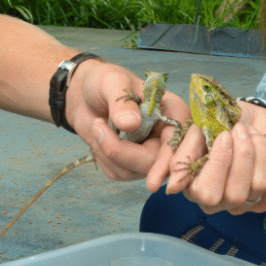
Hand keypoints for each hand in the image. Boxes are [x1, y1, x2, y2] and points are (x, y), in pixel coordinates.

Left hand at [64, 60, 188, 180]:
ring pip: (135, 172)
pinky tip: (100, 138)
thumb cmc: (105, 82)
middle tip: (96, 130)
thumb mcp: (113, 82)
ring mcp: (152, 153)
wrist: (84, 94)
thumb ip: (123, 101)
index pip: (181, 142)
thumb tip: (131, 124)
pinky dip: (103, 158)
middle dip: (124, 154)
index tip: (153, 183)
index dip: (171, 163)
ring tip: (97, 125)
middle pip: (158, 164)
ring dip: (108, 152)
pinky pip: (120, 173)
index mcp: (174, 112)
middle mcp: (168, 136)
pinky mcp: (134, 164)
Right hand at [161, 102, 265, 214]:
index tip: (224, 135)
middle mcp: (221, 203)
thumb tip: (172, 188)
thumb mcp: (193, 134)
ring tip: (251, 131)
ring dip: (258, 149)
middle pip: (236, 194)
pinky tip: (264, 139)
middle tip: (240, 129)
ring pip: (259, 184)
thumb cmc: (215, 127)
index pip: (208, 193)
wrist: (244, 119)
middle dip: (243, 155)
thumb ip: (181, 156)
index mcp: (196, 189)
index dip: (220, 163)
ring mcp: (246, 202)